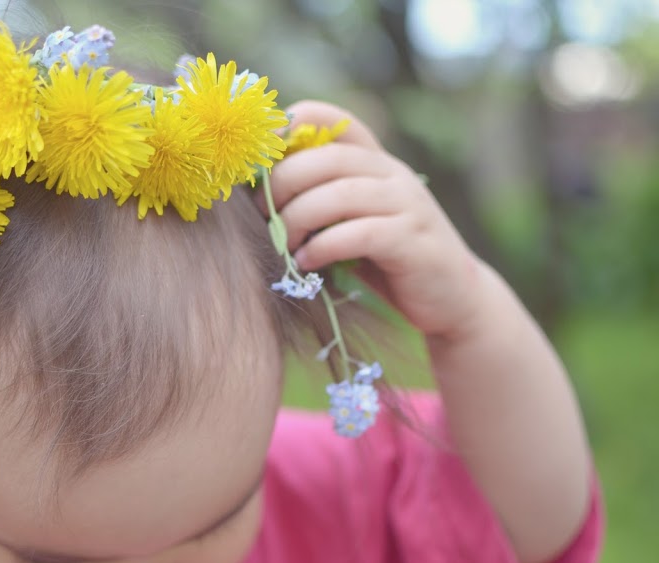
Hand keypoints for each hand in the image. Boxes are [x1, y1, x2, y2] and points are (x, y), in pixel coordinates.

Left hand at [264, 100, 482, 339]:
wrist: (451, 300)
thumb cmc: (385, 261)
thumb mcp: (349, 221)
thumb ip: (318, 201)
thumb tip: (254, 193)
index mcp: (375, 161)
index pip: (334, 120)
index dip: (293, 126)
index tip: (261, 154)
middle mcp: (393, 174)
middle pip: (327, 158)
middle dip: (283, 184)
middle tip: (264, 215)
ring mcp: (407, 204)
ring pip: (340, 194)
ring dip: (299, 219)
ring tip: (284, 243)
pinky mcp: (413, 240)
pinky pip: (360, 233)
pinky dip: (324, 247)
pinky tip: (307, 263)